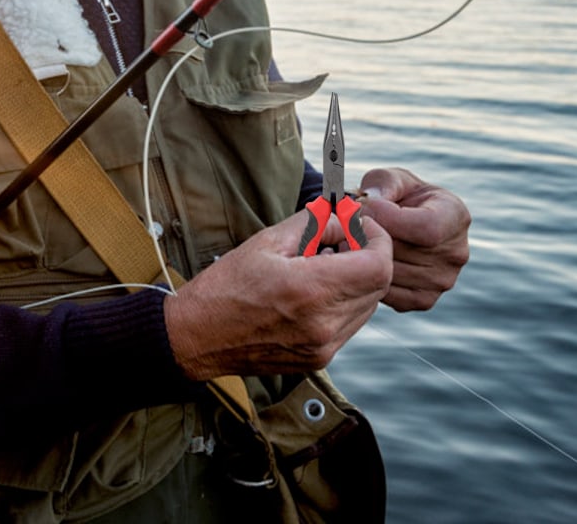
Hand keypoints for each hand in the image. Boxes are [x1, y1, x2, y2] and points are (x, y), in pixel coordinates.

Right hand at [164, 211, 392, 379]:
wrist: (197, 338)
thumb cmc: (225, 288)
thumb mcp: (267, 241)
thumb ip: (315, 223)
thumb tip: (346, 217)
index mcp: (309, 291)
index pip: (379, 266)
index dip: (379, 240)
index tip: (363, 226)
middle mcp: (323, 325)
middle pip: (379, 285)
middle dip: (369, 255)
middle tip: (342, 240)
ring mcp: (323, 347)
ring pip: (369, 305)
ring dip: (358, 279)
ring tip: (325, 265)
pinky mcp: (319, 359)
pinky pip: (352, 324)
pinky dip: (346, 301)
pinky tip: (318, 290)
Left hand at [356, 167, 470, 311]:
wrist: (400, 224)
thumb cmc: (395, 196)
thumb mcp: (390, 179)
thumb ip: (382, 184)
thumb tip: (370, 202)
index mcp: (455, 216)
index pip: (427, 228)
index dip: (389, 218)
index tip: (365, 208)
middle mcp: (456, 253)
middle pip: (405, 252)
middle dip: (370, 237)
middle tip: (347, 225)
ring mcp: (443, 281)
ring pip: (393, 274)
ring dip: (365, 259)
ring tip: (351, 241)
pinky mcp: (423, 300)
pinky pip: (390, 295)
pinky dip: (370, 280)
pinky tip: (362, 261)